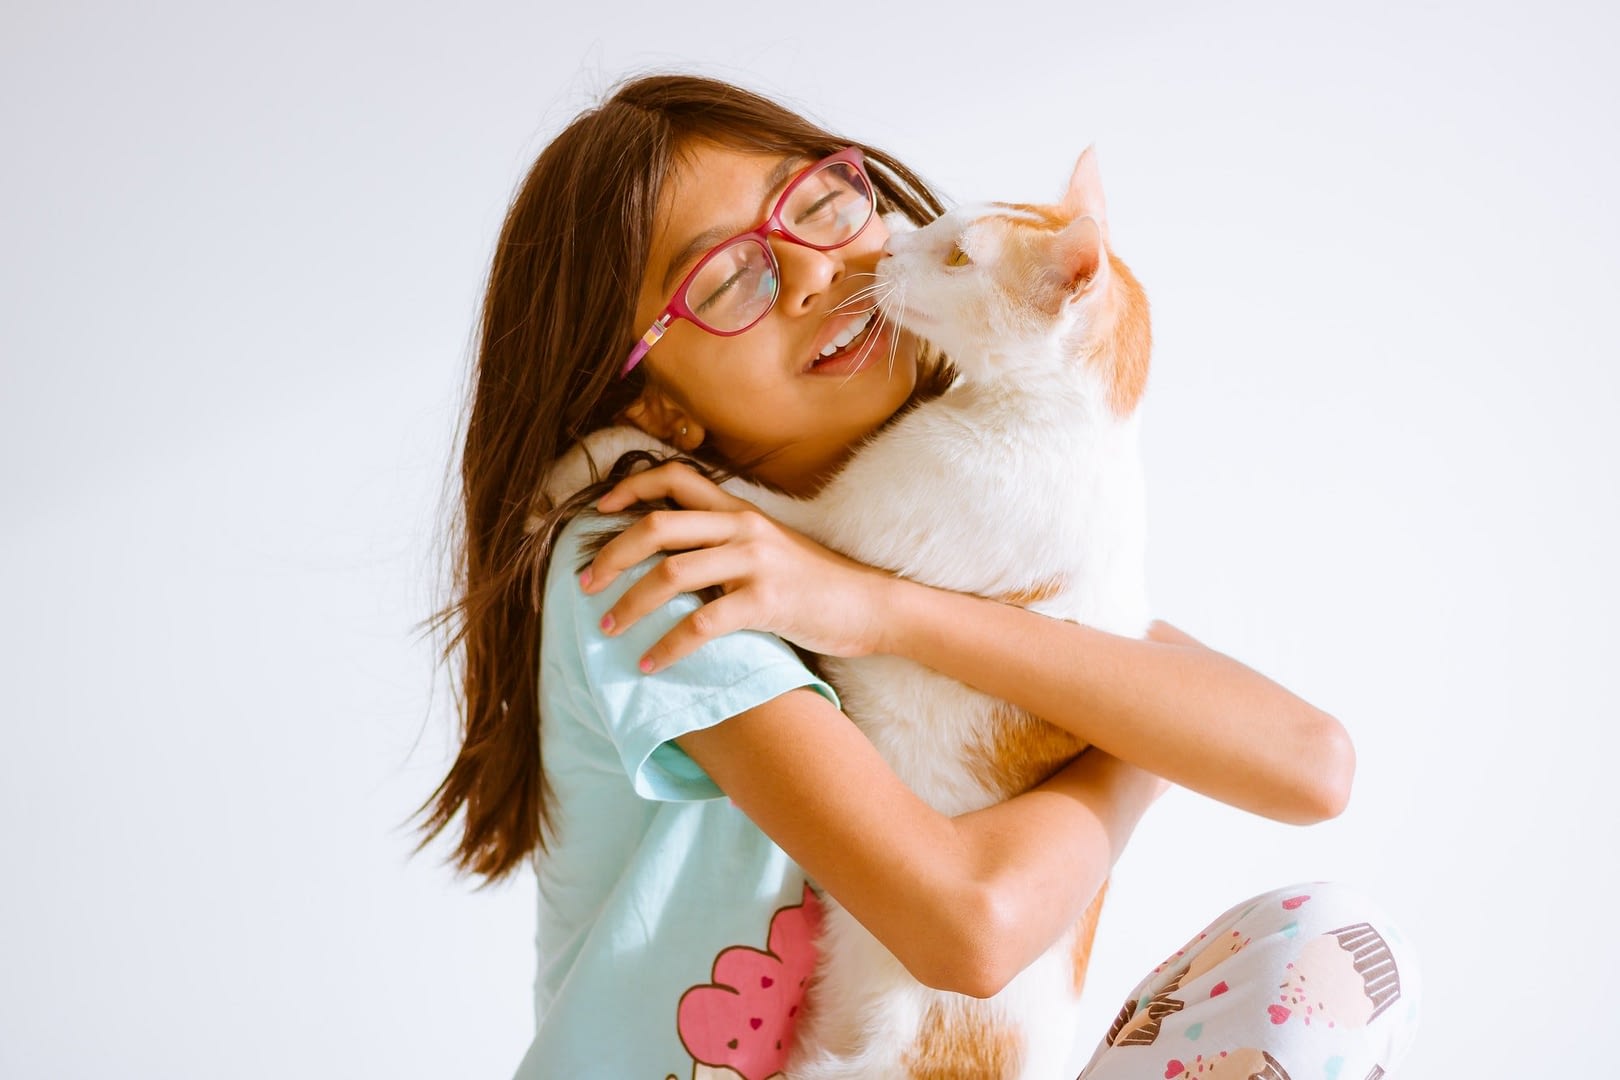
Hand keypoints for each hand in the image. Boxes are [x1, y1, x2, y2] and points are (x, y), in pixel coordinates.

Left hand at [580, 462, 895, 670]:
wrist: (870, 605)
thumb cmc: (815, 584)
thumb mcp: (768, 548)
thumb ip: (724, 543)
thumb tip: (668, 559)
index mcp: (739, 510)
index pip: (674, 477)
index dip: (629, 488)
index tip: (598, 511)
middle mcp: (742, 527)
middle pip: (656, 526)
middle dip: (610, 555)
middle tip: (584, 584)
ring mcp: (754, 562)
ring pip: (670, 574)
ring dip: (629, 604)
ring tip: (607, 627)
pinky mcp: (766, 600)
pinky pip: (701, 624)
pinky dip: (667, 646)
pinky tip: (650, 664)